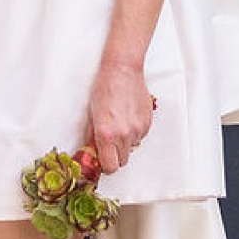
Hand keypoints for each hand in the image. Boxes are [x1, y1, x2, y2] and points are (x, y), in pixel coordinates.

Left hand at [84, 62, 154, 177]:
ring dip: (125, 142)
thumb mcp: (91, 114)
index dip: (106, 165)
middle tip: (109, 141)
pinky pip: (140, 137)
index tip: (103, 159)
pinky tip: (128, 118)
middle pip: (121, 161)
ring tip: (119, 124)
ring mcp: (137, 130)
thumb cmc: (105, 88)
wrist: (122, 71)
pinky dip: (134, 132)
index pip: (110, 167)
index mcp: (106, 134)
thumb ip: (92, 136)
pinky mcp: (147, 123)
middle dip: (115, 154)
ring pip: (131, 148)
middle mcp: (123, 135)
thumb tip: (91, 150)